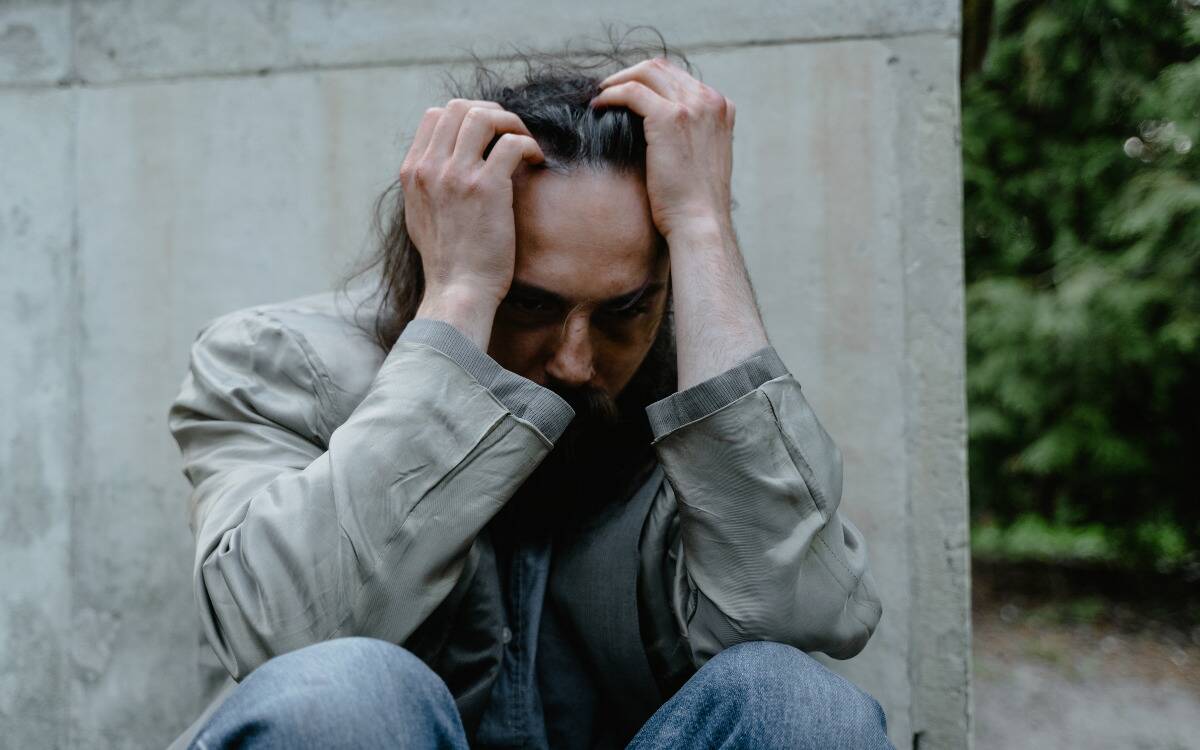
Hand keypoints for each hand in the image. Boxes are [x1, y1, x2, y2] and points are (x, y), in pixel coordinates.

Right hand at [400, 99, 544, 346]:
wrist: (458, 290)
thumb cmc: (448, 261)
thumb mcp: (420, 216)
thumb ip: (427, 185)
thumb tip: (442, 162)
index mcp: (413, 172)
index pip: (435, 116)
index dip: (466, 116)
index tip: (488, 134)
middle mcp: (430, 168)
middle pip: (459, 107)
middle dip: (491, 112)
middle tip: (511, 132)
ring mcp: (456, 175)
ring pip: (484, 117)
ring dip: (511, 122)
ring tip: (525, 143)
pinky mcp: (486, 187)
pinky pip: (511, 143)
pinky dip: (529, 145)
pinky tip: (536, 161)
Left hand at [590, 58, 735, 240]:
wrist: (700, 222)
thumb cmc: (695, 202)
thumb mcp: (701, 159)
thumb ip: (690, 135)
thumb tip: (657, 129)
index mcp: (722, 108)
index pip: (678, 77)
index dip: (647, 81)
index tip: (626, 94)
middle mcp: (710, 100)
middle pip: (661, 68)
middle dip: (629, 75)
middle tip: (606, 91)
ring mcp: (692, 106)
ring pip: (646, 72)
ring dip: (618, 81)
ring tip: (600, 96)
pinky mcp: (670, 117)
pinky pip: (632, 91)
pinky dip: (612, 94)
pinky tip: (598, 106)